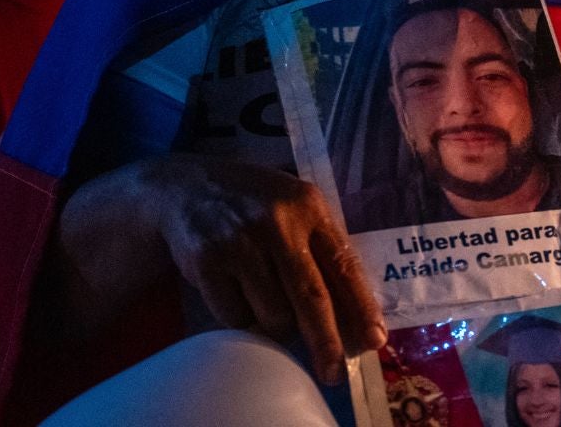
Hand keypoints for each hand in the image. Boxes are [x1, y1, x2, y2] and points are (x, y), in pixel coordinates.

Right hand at [136, 155, 386, 383]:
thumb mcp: (293, 208)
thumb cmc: (252, 204)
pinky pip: (236, 316)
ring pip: (273, 314)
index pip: (343, 264)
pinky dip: (241, 317)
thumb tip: (352, 315)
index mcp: (307, 205)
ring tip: (267, 304)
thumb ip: (320, 247)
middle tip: (334, 373)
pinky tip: (236, 295)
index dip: (361, 307)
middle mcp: (276, 221)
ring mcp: (239, 241)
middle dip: (326, 342)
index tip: (375, 341)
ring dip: (276, 325)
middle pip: (311, 297)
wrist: (185, 188)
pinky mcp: (207, 261)